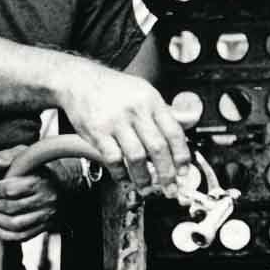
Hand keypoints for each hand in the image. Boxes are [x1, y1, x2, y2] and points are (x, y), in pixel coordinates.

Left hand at [0, 145, 60, 242]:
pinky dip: (6, 235)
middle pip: (11, 208)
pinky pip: (23, 236)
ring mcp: (46, 215)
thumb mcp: (27, 155)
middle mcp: (45, 200)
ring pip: (16, 224)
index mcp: (39, 181)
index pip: (10, 190)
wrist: (66, 181)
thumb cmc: (42, 168)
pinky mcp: (46, 225)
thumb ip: (7, 157)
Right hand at [53, 57, 190, 194]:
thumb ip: (165, 111)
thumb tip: (190, 122)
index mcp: (151, 101)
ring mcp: (116, 121)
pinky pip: (113, 158)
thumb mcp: (143, 92)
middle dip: (167, 174)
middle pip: (158, 148)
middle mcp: (135, 110)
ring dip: (144, 178)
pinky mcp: (97, 131)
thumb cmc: (113, 90)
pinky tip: (124, 178)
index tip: (184, 172)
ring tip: (147, 187)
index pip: (174, 132)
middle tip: (170, 188)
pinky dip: (121, 173)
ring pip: (137, 157)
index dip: (181, 156)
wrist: (79, 80)